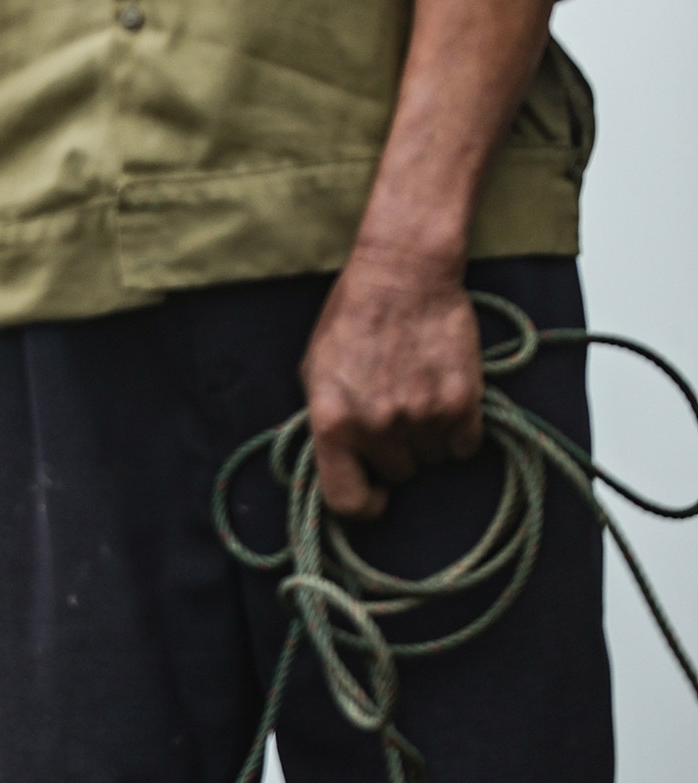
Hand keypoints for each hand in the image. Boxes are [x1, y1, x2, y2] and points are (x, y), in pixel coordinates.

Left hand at [301, 247, 483, 518]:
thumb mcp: (315, 375)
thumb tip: (342, 465)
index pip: (346, 501)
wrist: (401, 276)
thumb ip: (327, 424)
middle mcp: (377, 426)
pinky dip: (460, 429)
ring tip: (417, 394)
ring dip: (428, 437)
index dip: (363, 506)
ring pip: (433, 459)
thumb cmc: (350, 321)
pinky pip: (466, 444)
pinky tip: (445, 397)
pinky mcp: (463, 402)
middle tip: (394, 411)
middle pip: (398, 474)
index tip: (374, 496)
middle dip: (396, 451)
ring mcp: (422, 416)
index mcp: (332, 423)